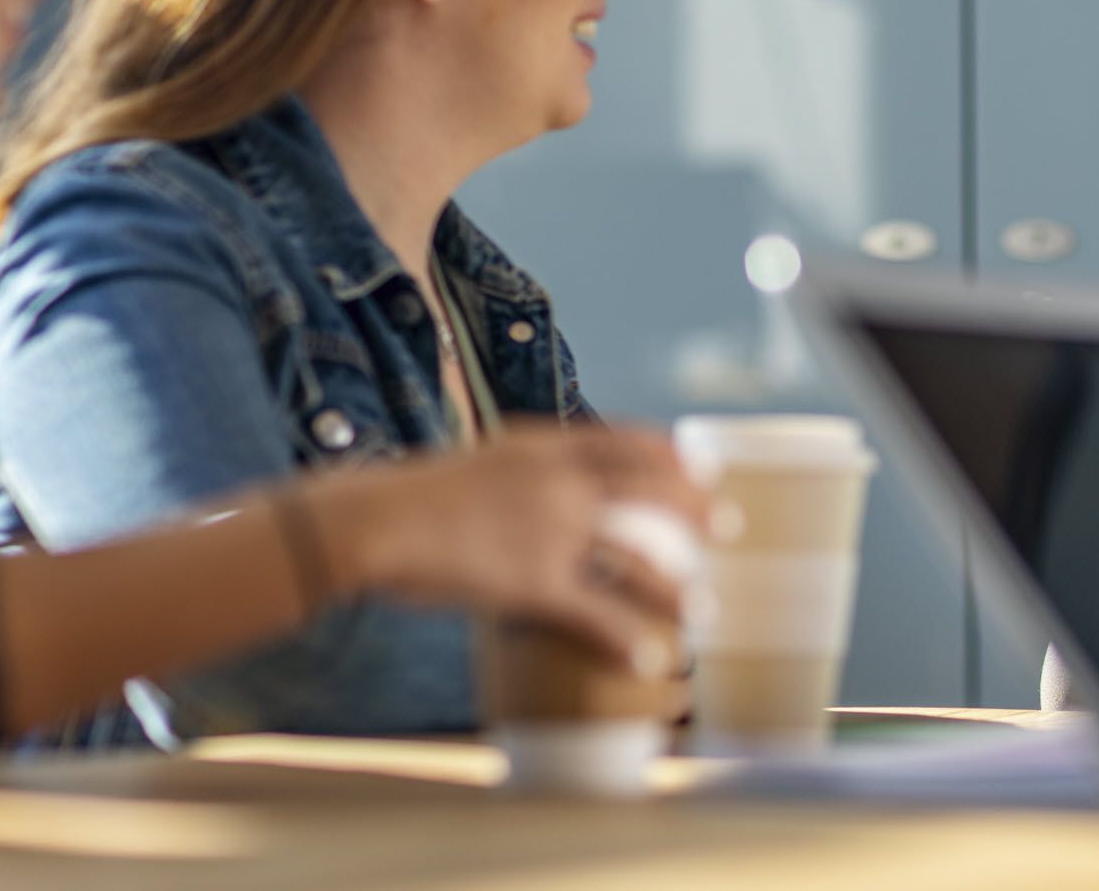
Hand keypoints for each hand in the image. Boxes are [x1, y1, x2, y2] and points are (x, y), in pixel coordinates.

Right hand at [302, 418, 719, 675]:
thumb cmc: (412, 496)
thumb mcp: (478, 461)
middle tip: (727, 525)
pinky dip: (627, 639)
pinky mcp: (534, 581)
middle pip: (649, 492)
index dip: (670, 454)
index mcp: (545, 446)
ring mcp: (552, 531)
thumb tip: (540, 482)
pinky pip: (596, 614)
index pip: (626, 441)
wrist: (371, 520)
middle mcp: (560, 482)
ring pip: (636, 559)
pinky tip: (650, 657)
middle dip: (695, 509)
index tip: (701, 464)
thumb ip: (518, 470)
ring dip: (676, 586)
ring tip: (703, 609)